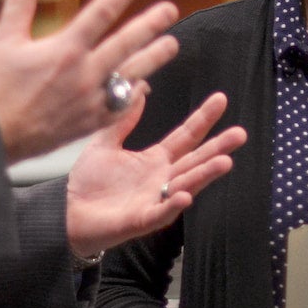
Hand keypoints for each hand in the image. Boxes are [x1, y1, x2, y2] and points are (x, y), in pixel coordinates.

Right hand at [0, 0, 179, 163]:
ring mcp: (91, 100)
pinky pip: (123, 105)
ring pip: (133, 74)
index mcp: (65, 49)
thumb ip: (19, 2)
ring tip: (172, 45)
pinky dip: (135, 92)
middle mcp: (83, 74)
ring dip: (154, 58)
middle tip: (170, 9)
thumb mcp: (5, 40)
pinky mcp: (91, 122)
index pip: (103, 11)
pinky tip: (144, 83)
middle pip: (127, 43)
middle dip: (152, 24)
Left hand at [64, 92, 246, 256]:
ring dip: (205, 174)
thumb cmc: (88, 182)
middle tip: (240, 133)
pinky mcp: (141, 219)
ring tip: (225, 162)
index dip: (203, 119)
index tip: (221, 99)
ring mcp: (155, 200)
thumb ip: (123, 119)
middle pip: (195, 160)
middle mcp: (162, 179)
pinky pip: (160, 212)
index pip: (186, 136)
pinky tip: (184, 195)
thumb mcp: (105, 142)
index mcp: (155, 160)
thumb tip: (138, 87)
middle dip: (218, 148)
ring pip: (186, 185)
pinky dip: (173, 205)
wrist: (67, 211)